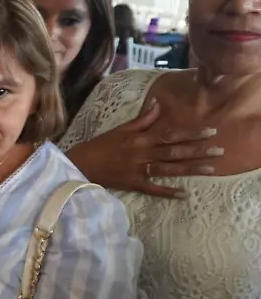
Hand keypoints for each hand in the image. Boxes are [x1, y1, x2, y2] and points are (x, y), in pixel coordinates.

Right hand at [66, 97, 220, 197]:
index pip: (170, 134)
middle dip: (198, 150)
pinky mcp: (133, 184)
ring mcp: (139, 170)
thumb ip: (141, 119)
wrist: (80, 164)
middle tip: (219, 150)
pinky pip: (154, 189)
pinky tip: (184, 195)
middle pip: (175, 152)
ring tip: (210, 169)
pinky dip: (168, 192)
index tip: (210, 131)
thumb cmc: (99, 145)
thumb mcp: (120, 129)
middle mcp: (142, 154)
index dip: (190, 133)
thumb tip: (158, 103)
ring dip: (190, 169)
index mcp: (140, 139)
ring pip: (169, 169)